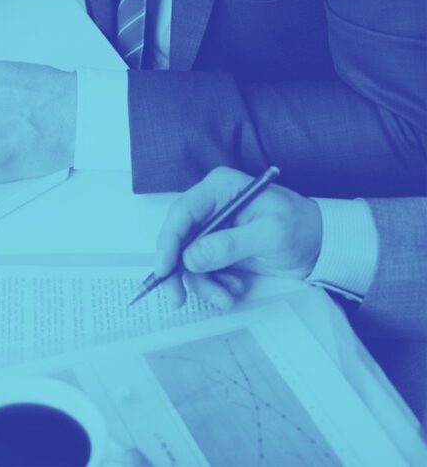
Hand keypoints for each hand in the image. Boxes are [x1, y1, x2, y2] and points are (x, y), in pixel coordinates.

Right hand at [154, 167, 323, 308]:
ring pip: (187, 260)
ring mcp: (212, 230)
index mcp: (220, 189)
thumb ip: (231, 244)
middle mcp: (210, 206)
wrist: (323, 246)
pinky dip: (214, 285)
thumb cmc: (303, 229)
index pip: (182, 213)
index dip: (168, 242)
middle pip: (177, 238)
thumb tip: (192, 257)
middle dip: (177, 271)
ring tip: (226, 297)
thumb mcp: (271, 234)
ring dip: (203, 284)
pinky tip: (235, 289)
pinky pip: (202, 271)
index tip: (164, 269)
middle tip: (177, 297)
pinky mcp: (217, 250)